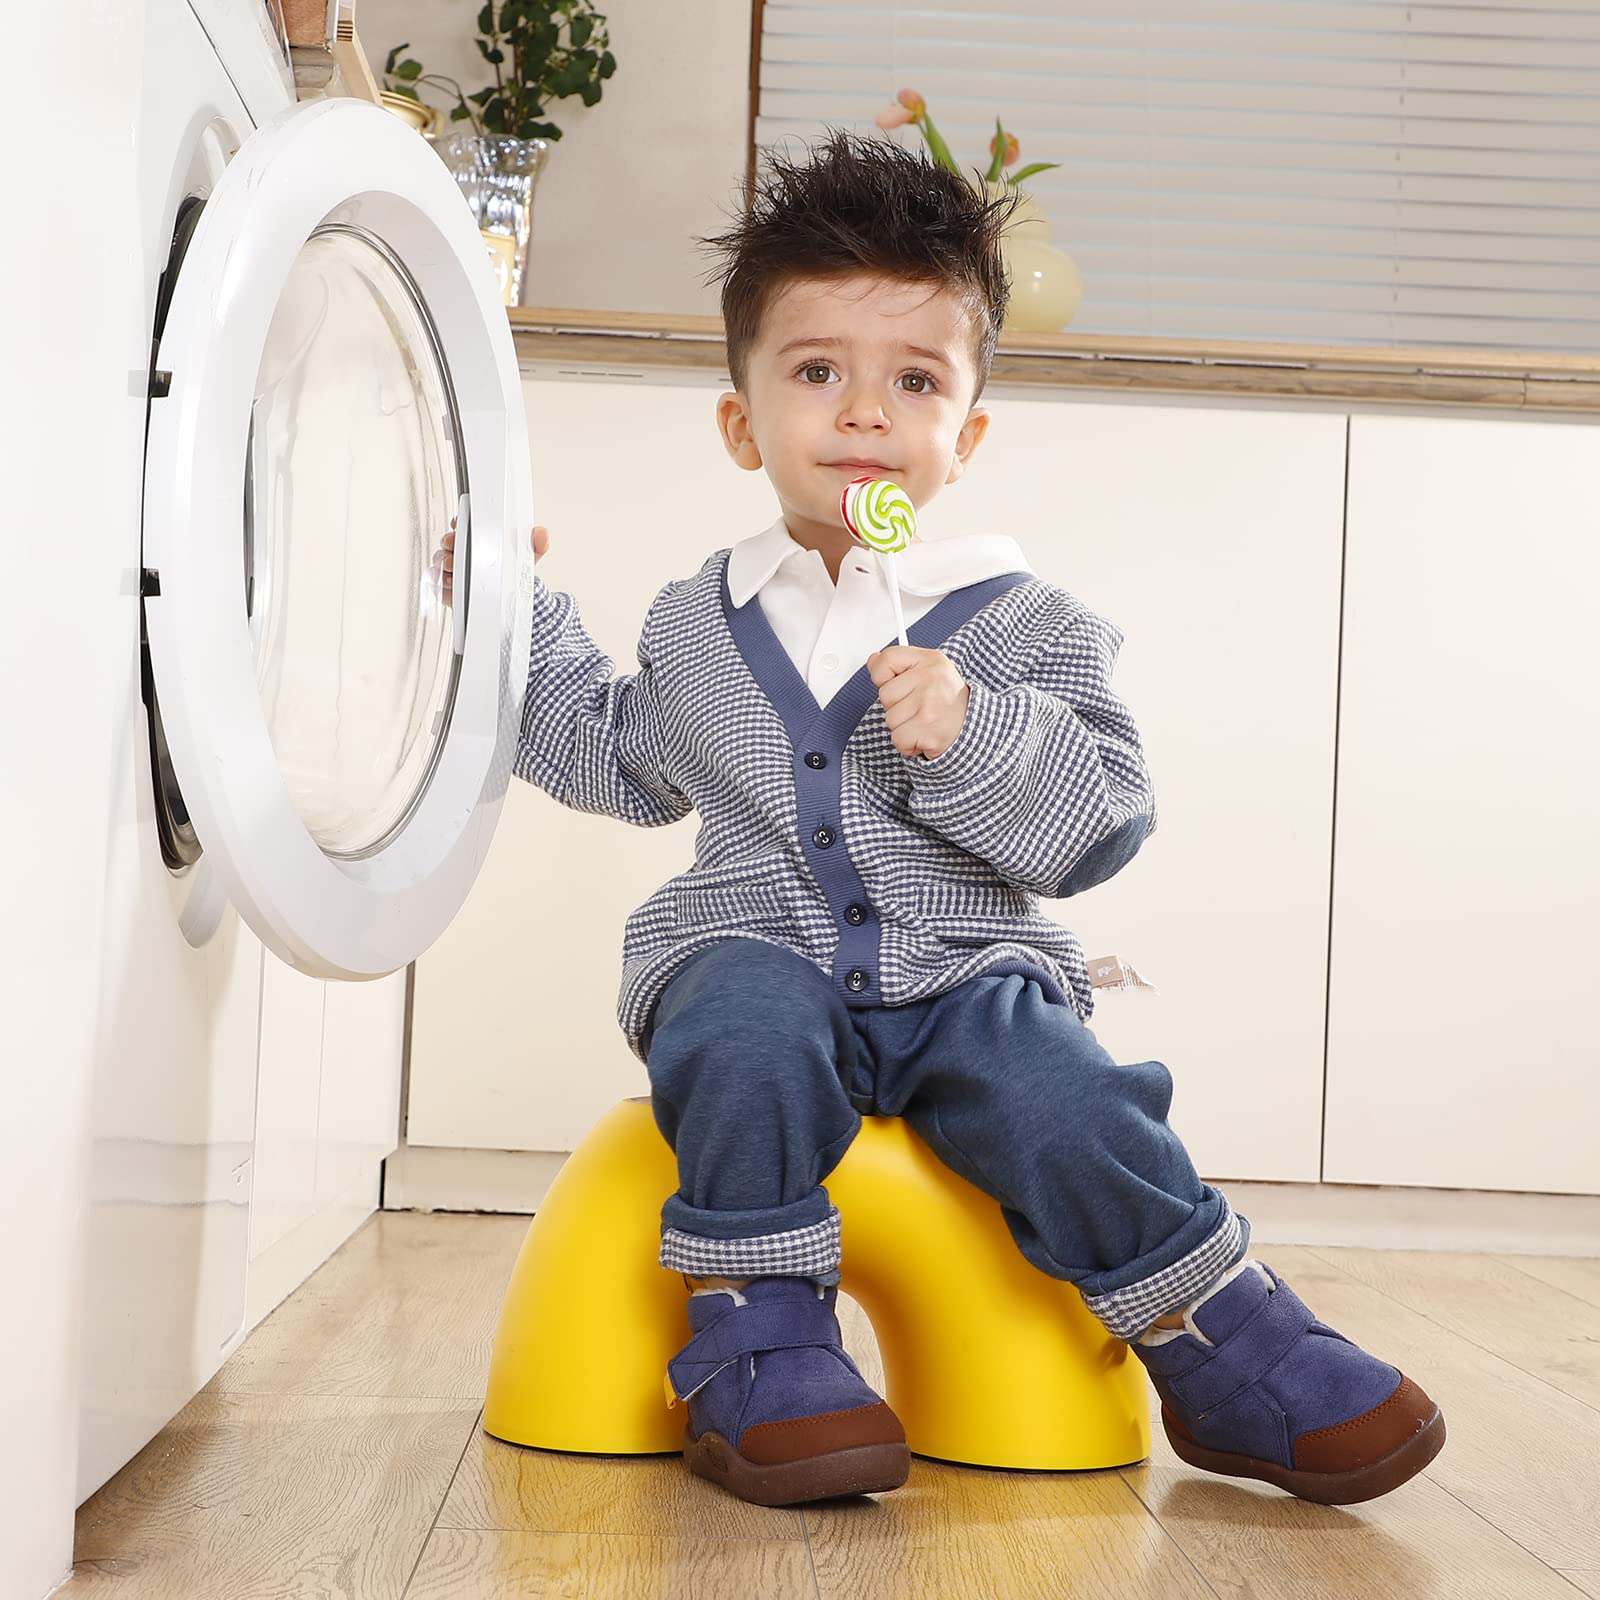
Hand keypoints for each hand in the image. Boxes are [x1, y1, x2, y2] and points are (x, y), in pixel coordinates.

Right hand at [433, 522, 549, 606]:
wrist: (510, 601)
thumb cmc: (513, 574)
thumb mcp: (526, 558)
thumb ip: (535, 545)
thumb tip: (541, 534)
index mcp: (478, 541)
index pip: (463, 525)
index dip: (459, 523)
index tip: (460, 524)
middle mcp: (462, 553)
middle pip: (447, 543)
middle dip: (449, 542)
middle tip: (454, 545)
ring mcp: (454, 571)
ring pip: (440, 563)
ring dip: (444, 564)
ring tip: (453, 569)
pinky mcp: (449, 590)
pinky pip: (439, 586)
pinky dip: (442, 586)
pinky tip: (449, 587)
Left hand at [868, 646, 969, 759]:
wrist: (973, 726)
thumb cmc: (946, 699)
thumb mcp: (926, 670)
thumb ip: (897, 664)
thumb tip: (873, 660)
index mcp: (930, 660)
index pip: (886, 660)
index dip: (882, 676)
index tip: (898, 684)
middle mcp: (932, 679)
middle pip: (885, 695)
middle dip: (896, 706)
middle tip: (919, 707)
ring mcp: (930, 706)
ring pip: (890, 720)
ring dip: (902, 726)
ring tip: (923, 721)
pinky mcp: (929, 732)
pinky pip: (898, 739)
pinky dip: (908, 743)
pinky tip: (924, 735)